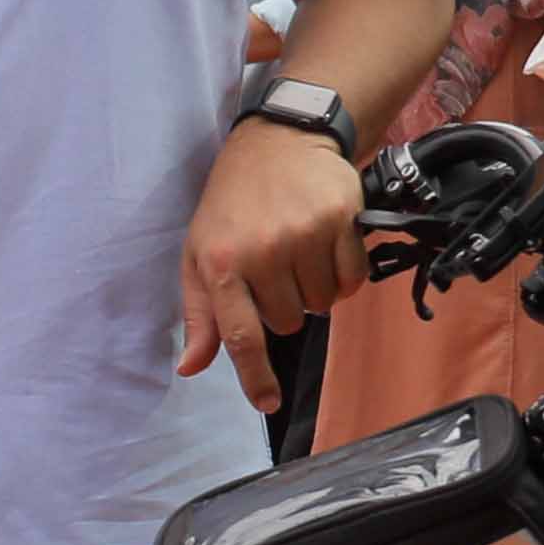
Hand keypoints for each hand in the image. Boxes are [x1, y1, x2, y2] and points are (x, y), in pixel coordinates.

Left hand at [180, 118, 370, 392]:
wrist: (279, 139)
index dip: (255, 377)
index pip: (240, 335)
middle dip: (284, 306)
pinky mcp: (341, 219)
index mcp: (220, 263)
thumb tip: (190, 367)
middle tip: (275, 269)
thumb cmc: (232, 202)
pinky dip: (344, 275)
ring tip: (300, 253)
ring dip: (314, 290)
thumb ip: (199, 314)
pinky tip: (328, 248)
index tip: (268, 404)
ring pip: (323, 305)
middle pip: (288, 323)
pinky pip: (353, 280)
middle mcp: (262, 251)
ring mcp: (304, 235)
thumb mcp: (199, 252)